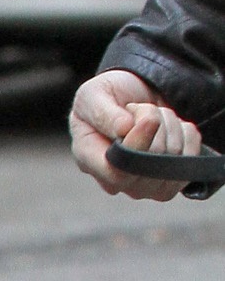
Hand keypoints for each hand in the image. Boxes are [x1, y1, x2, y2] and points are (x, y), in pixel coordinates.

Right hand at [70, 69, 205, 195]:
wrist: (131, 97)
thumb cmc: (106, 97)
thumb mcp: (93, 95)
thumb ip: (102, 112)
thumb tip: (123, 129)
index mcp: (88, 159)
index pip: (117, 172)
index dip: (138, 145)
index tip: (149, 119)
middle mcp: (114, 180)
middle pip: (150, 164)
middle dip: (154, 125)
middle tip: (140, 108)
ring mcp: (144, 186)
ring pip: (173, 158)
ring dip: (169, 126)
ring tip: (153, 116)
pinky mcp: (169, 181)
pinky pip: (191, 156)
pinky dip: (186, 134)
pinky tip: (169, 128)